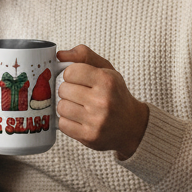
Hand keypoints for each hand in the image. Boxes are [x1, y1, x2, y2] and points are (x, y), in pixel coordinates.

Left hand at [56, 45, 149, 159]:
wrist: (132, 126)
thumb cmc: (115, 94)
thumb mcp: (106, 70)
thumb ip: (84, 55)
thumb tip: (59, 55)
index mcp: (107, 80)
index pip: (70, 72)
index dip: (72, 75)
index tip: (79, 79)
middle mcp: (103, 101)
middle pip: (63, 89)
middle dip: (68, 90)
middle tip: (80, 95)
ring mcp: (96, 120)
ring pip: (61, 107)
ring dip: (67, 106)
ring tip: (79, 107)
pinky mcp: (90, 137)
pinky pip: (62, 124)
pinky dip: (67, 121)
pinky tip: (79, 119)